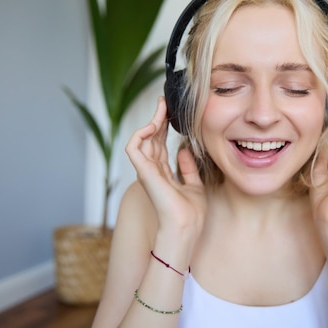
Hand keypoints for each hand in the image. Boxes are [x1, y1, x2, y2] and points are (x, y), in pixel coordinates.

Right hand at [125, 97, 206, 239]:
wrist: (186, 226)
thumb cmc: (191, 213)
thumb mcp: (194, 185)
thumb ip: (188, 168)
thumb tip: (184, 151)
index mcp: (162, 174)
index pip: (158, 145)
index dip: (162, 127)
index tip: (169, 112)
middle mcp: (151, 171)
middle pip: (150, 138)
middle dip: (157, 118)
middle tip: (164, 101)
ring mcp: (146, 171)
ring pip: (141, 139)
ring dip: (150, 121)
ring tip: (161, 108)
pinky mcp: (143, 172)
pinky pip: (133, 147)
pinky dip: (139, 134)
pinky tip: (152, 124)